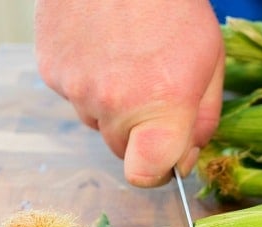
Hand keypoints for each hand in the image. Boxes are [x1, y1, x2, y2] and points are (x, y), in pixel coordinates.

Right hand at [34, 0, 224, 186]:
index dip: (158, 171)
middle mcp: (113, 103)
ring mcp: (76, 88)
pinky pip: (73, 96)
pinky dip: (88, 81)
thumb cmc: (173, 5)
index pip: (145, 175)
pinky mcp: (51, 70)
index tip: (165, 157)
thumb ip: (203, 122)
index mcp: (161, 105)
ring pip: (97, 121)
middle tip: (151, 87)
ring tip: (125, 59)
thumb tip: (184, 160)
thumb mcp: (211, 63)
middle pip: (122, 150)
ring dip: (112, 105)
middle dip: (140, 132)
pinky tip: (102, 49)